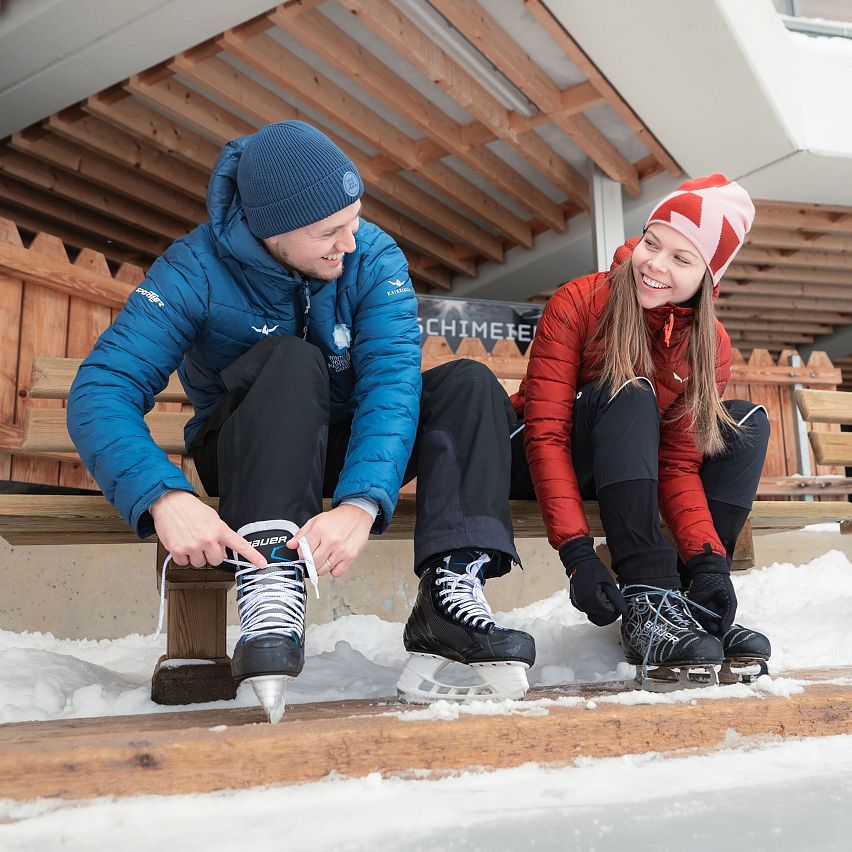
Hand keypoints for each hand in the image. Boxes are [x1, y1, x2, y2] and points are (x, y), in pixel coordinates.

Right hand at [150, 489, 266, 569]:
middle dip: (211, 554)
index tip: (262, 564)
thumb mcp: (212, 518)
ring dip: (196, 556)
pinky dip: (182, 556)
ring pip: (200, 564)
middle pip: (216, 561)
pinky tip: (181, 543)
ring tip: (191, 541)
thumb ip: (220, 534)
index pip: (240, 545)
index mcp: (220, 529)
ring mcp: (193, 546)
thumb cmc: (191, 509)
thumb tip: (223, 551)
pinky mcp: (178, 550)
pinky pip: (184, 563)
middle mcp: (208, 539)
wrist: (170, 503)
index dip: (253, 557)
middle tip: (203, 543)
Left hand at [287, 503, 372, 577]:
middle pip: (312, 563)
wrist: (357, 514)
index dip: (302, 555)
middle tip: (314, 558)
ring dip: (321, 567)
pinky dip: (334, 570)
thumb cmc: (338, 518)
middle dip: (310, 563)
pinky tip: (334, 561)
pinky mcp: (350, 556)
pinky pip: (337, 573)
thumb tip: (291, 545)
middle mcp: (330, 541)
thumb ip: (302, 533)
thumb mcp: (316, 520)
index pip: (303, 552)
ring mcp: (341, 550)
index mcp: (319, 530)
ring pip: (323, 570)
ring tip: (324, 558)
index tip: (305, 554)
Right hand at [560, 536, 627, 625]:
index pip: (607, 616)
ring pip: (593, 615)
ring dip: (601, 611)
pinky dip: (594, 608)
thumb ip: (616, 599)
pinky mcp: (575, 602)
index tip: (618, 605)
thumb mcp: (609, 583)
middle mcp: (583, 604)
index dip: (615, 613)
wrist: (579, 561)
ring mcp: (578, 604)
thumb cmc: (595, 569)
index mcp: (592, 599)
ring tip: (605, 598)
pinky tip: (596, 597)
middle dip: (608, 614)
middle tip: (613, 604)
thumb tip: (624, 611)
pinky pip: (587, 610)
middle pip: (599, 619)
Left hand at [684, 548, 736, 633]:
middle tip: (710, 625)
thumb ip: (728, 616)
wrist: (710, 572)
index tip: (717, 631)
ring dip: (701, 621)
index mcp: (722, 616)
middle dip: (709, 627)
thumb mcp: (730, 602)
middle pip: (709, 627)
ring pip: (700, 622)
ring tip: (704, 617)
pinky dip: (693, 614)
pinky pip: (691, 613)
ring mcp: (701, 610)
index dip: (718, 632)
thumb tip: (723, 631)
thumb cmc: (723, 587)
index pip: (720, 629)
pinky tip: (696, 612)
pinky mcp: (692, 605)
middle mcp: (711, 615)